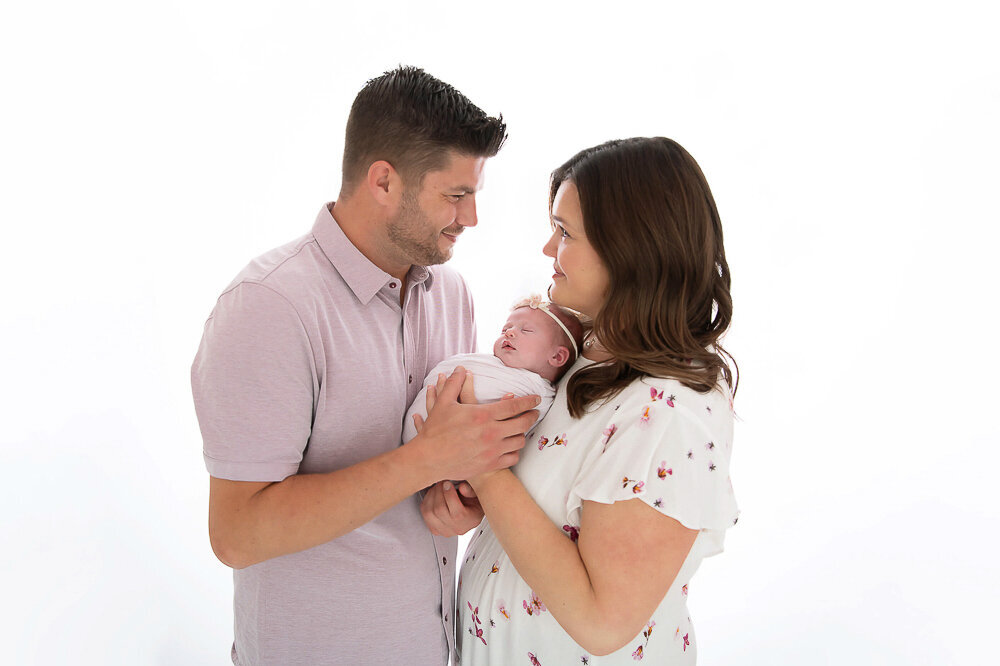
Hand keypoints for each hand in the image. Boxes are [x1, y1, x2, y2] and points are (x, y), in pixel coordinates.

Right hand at [409, 366, 538, 482]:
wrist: (428, 459)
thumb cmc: (435, 431)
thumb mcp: (443, 403)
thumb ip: (454, 384)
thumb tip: (460, 368)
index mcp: (483, 415)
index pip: (514, 406)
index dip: (529, 401)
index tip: (537, 398)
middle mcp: (491, 433)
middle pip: (523, 423)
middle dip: (532, 416)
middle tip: (535, 413)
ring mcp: (492, 451)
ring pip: (519, 441)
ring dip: (522, 434)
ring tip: (521, 430)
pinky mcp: (490, 465)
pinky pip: (512, 458)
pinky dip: (515, 452)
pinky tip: (512, 447)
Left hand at [420, 480, 483, 536]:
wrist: (471, 513)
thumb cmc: (474, 503)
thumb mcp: (478, 495)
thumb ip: (471, 491)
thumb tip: (462, 487)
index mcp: (469, 521)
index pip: (456, 512)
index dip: (449, 494)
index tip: (448, 483)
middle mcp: (456, 528)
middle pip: (439, 511)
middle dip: (438, 492)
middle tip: (441, 482)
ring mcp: (444, 531)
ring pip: (429, 513)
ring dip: (431, 496)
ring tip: (437, 487)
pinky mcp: (434, 529)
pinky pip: (424, 514)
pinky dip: (426, 502)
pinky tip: (432, 495)